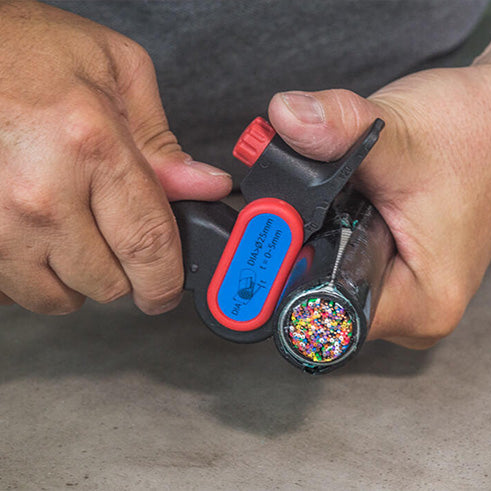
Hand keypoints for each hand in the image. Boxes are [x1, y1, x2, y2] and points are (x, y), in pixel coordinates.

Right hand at [0, 1, 230, 314]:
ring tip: (75, 229)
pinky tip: (37, 236)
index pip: (148, 245)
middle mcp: (40, 196)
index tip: (168, 291)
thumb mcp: (116, 71)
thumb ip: (162, 143)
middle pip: (108, 283)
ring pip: (59, 297)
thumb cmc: (27, 51)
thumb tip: (206, 187)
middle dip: (125, 270)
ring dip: (77, 275)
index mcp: (91, 148)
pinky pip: (14, 291)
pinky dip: (34, 273)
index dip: (166, 281)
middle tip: (118, 235)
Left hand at [268, 62, 490, 347]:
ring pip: (333, 272)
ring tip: (348, 189)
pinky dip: (339, 224)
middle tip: (314, 194)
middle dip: (302, 241)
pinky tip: (354, 195)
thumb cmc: (485, 132)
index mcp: (423, 301)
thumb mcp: (402, 131)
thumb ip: (337, 130)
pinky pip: (351, 257)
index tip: (270, 229)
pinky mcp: (405, 265)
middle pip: (321, 293)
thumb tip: (285, 121)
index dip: (285, 270)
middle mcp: (416, 307)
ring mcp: (410, 287)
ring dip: (322, 229)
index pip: (323, 310)